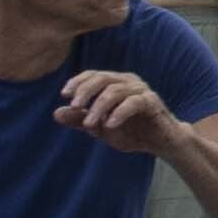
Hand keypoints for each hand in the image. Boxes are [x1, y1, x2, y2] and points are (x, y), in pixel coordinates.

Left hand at [54, 68, 178, 153]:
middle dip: (86, 91)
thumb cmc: (132, 132)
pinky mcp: (152, 102)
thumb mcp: (100, 129)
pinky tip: (109, 125)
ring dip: (99, 106)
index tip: (64, 95)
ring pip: (115, 91)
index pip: (94, 75)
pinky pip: (134, 102)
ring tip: (89, 123)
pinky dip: (119, 113)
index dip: (78, 82)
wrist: (161, 142)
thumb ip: (80, 120)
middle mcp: (128, 82)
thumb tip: (56, 113)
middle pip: (103, 78)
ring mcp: (141, 90)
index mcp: (116, 83)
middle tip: (75, 106)